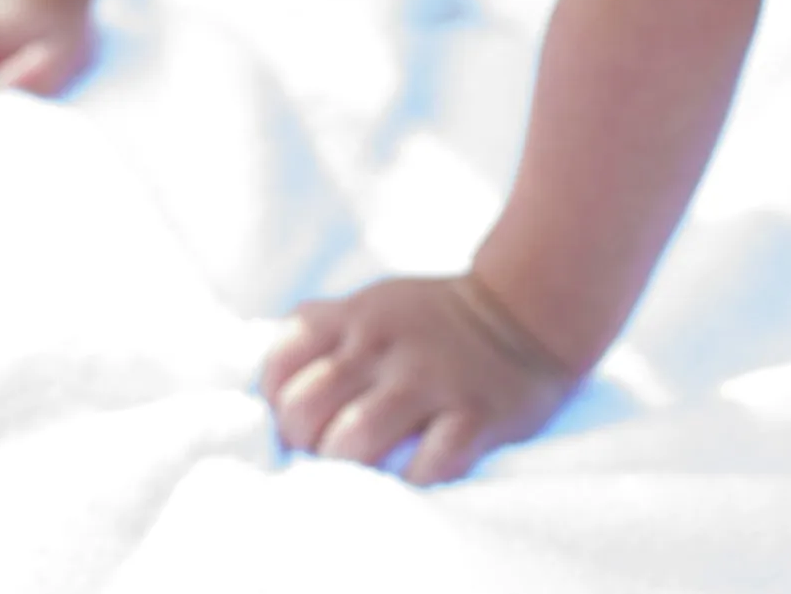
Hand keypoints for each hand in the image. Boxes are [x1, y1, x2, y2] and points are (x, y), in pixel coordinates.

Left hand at [262, 273, 581, 485]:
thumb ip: (321, 335)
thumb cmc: (428, 324)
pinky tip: (413, 475)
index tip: (300, 418)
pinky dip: (411, 482)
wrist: (522, 313)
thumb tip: (267, 390)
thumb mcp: (370, 306)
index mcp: (355, 316)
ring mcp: (430, 379)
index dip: (278, 400)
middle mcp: (385, 343)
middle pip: (305, 410)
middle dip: (305, 444)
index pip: (280, 362)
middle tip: (325, 452)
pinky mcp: (474, 415)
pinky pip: (427, 465)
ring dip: (348, 469)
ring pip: (354, 440)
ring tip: (362, 471)